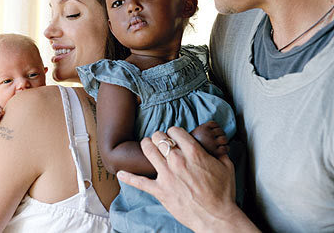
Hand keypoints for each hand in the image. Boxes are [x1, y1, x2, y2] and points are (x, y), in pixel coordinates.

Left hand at [117, 127, 241, 231]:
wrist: (216, 216)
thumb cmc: (223, 193)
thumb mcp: (226, 167)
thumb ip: (219, 153)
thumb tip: (218, 147)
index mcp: (193, 152)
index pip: (175, 131)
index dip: (174, 132)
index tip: (175, 136)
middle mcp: (177, 161)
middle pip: (159, 137)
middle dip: (159, 137)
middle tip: (160, 140)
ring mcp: (166, 175)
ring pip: (148, 151)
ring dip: (146, 145)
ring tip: (147, 145)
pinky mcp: (160, 191)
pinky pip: (139, 182)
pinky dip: (128, 177)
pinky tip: (120, 173)